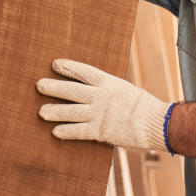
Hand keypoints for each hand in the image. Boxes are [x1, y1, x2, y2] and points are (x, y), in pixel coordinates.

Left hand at [37, 59, 172, 152]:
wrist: (156, 122)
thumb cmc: (146, 107)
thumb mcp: (127, 91)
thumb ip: (111, 92)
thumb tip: (98, 91)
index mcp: (109, 83)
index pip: (84, 72)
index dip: (68, 67)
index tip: (55, 64)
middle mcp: (101, 96)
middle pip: (72, 91)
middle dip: (54, 88)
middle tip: (39, 85)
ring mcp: (99, 113)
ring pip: (71, 111)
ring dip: (55, 111)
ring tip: (41, 112)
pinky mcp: (100, 131)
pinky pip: (79, 131)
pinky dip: (66, 131)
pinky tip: (55, 132)